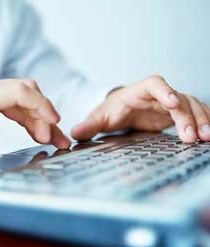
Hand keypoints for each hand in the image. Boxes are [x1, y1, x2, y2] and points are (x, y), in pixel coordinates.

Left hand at [71, 75, 209, 142]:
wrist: (121, 110)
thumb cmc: (112, 110)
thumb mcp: (100, 117)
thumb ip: (90, 125)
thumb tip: (75, 133)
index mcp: (138, 92)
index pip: (154, 83)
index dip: (165, 90)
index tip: (172, 102)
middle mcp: (157, 95)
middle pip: (178, 97)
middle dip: (187, 115)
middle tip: (192, 135)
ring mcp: (169, 103)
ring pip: (191, 105)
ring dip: (200, 120)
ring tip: (206, 137)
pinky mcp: (177, 113)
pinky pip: (195, 113)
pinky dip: (203, 122)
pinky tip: (208, 135)